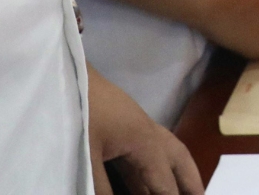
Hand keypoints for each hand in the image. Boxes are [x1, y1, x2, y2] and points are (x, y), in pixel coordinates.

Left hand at [88, 68, 202, 194]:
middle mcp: (148, 133)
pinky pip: (148, 151)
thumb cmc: (79, 113)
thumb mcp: (87, 157)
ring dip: (176, 173)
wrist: (66, 75)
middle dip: (191, 181)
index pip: (165, 182)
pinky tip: (146, 182)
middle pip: (179, 160)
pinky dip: (154, 169)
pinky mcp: (124, 124)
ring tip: (183, 192)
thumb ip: (102, 188)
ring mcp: (137, 126)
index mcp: (144, 142)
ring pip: (166, 153)